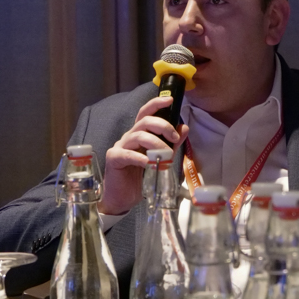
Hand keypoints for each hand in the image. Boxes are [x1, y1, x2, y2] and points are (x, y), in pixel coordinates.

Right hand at [99, 96, 189, 215]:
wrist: (122, 198)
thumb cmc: (138, 177)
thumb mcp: (159, 158)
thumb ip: (171, 143)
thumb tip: (184, 127)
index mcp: (139, 134)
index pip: (146, 113)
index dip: (156, 103)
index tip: (170, 100)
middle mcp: (128, 136)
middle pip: (144, 122)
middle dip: (163, 126)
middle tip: (174, 139)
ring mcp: (120, 146)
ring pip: (138, 135)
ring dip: (155, 143)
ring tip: (165, 155)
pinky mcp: (114, 158)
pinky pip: (128, 154)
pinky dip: (140, 157)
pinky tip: (149, 163)